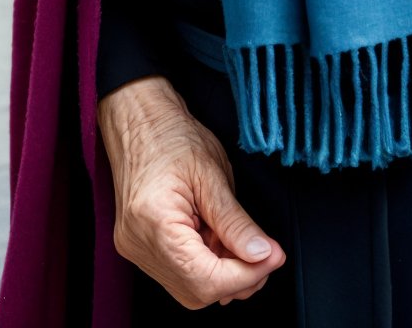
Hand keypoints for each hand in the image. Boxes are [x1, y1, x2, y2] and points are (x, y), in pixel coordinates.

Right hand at [97, 75, 285, 307]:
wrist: (139, 121)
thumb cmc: (172, 136)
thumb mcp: (212, 172)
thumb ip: (236, 221)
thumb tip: (263, 255)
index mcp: (154, 223)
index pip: (204, 278)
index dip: (245, 274)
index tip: (274, 257)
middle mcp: (138, 245)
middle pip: (196, 291)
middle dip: (238, 278)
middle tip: (267, 253)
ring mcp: (137, 249)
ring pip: (189, 288)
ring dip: (225, 274)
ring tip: (245, 244)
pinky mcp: (142, 247)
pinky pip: (180, 273)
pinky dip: (208, 265)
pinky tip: (222, 242)